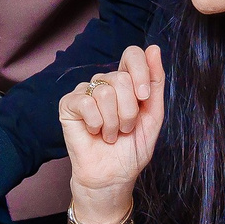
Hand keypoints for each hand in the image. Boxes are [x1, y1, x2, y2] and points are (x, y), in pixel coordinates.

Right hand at [60, 46, 164, 213]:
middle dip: (129, 111)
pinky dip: (97, 123)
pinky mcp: (69, 105)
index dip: (140, 72)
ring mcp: (86, 92)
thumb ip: (155, 82)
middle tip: (125, 129)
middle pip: (121, 77)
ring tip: (110, 134)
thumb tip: (154, 48)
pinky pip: (87, 103)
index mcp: (126, 81)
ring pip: (106, 92)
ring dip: (114, 122)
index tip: (144, 98)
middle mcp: (105, 82)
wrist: (113, 176)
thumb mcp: (153, 115)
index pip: (132, 54)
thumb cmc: (131, 148)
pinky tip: (95, 132)